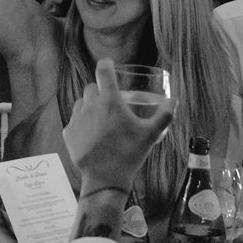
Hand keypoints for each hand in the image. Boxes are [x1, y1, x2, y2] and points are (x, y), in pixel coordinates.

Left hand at [65, 58, 173, 197]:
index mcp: (110, 102)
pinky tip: (91, 134)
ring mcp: (76, 119)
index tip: (108, 63)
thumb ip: (164, 115)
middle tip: (110, 102)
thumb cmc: (129, 154)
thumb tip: (174, 101)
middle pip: (91, 87)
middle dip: (100, 90)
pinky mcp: (68, 132)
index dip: (106, 64)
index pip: (103, 71)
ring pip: (81, 103)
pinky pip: (74, 121)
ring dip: (89, 106)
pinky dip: (81, 123)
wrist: (105, 178)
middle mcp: (90, 106)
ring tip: (101, 119)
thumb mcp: (151, 134)